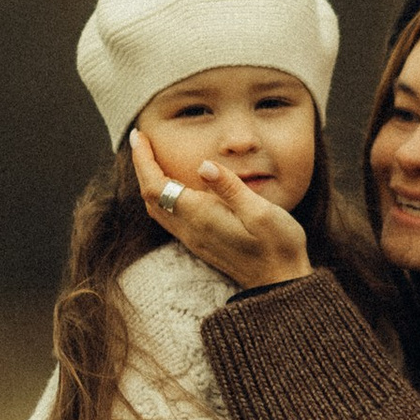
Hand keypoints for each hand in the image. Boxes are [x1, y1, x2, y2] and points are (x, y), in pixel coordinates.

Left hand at [131, 124, 312, 287]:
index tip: (138, 136)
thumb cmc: (279, 245)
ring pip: (157, 208)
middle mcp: (191, 229)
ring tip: (151, 159)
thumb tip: (204, 165)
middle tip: (140, 141)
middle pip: (150, 197)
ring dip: (150, 181)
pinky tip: (173, 186)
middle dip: (141, 167)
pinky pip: (169, 217)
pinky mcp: (201, 243)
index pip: (156, 186)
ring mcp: (194, 238)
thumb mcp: (262, 212)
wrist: (281, 283)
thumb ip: (231, 188)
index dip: (143, 160)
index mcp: (201, 216)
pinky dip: (162, 195)